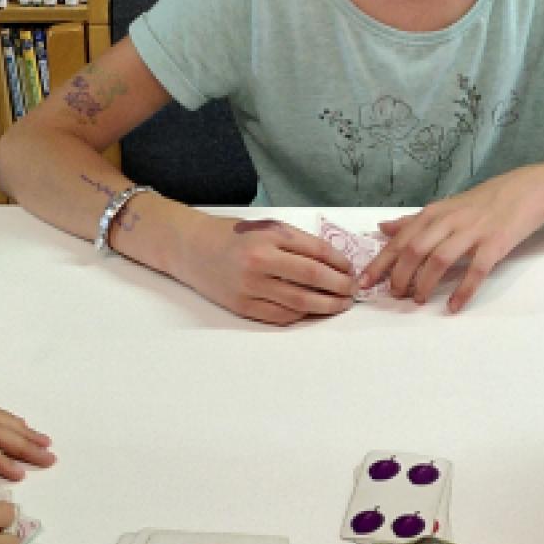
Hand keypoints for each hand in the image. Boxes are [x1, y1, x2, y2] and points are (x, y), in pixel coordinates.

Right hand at [176, 215, 356, 324]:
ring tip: (340, 305)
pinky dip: (301, 314)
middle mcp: (260, 260)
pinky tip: (311, 311)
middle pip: (313, 277)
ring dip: (326, 305)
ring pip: (300, 301)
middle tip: (353, 291)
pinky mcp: (242, 306)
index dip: (340, 263)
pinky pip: (280, 315)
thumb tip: (334, 264)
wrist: (191, 248)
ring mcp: (250, 286)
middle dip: (339, 286)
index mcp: (269, 235)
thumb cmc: (232, 236)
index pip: (317, 251)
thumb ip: (296, 243)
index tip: (351, 270)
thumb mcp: (265, 228)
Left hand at [360, 168, 543, 311]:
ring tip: (418, 300)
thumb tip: (382, 227)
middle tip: (395, 295)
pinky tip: (454, 306)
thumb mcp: (444, 207)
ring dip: (425, 283)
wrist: (526, 192)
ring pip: (440, 259)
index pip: (399, 240)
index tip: (364, 282)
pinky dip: (463, 290)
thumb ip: (413, 221)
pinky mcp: (495, 244)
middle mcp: (449, 221)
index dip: (380, 263)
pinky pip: (476, 271)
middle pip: (414, 250)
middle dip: (399, 275)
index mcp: (434, 213)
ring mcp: (472, 232)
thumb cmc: (482, 202)